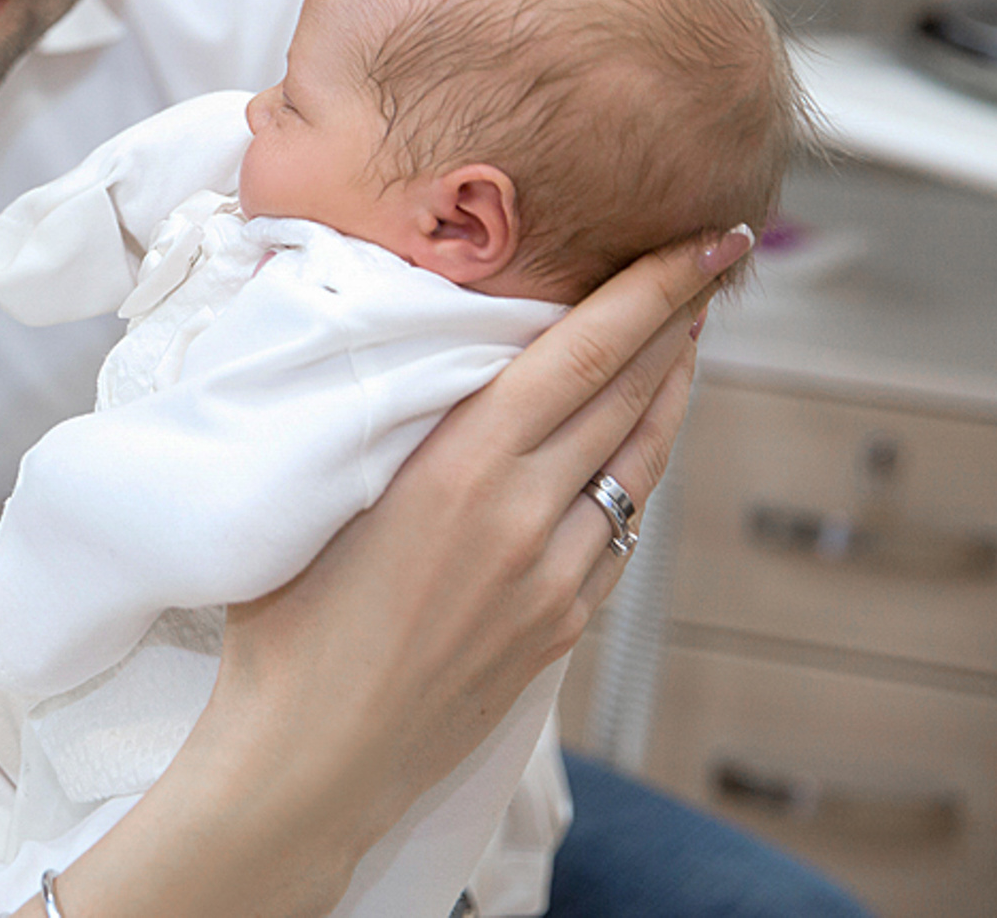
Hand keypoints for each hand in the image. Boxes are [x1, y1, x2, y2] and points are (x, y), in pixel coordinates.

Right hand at [47, 226, 749, 917]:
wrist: (312, 757)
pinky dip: (636, 470)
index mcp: (461, 468)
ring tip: (685, 335)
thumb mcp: (318, 490)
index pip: (582, 353)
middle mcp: (524, 516)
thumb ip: (371, 410)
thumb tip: (371, 326)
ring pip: (638, 462)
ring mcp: (555, 577)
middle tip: (710, 257)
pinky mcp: (561, 625)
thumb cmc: (286, 622)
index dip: (652, 290)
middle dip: (678, 318)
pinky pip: (618, 528)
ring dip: (668, 390)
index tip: (700, 240)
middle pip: (628, 394)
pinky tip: (635, 445)